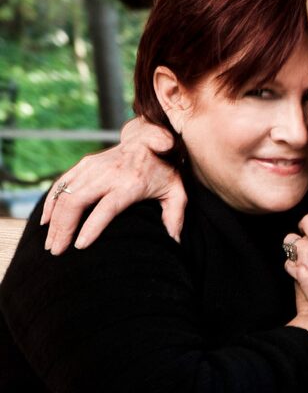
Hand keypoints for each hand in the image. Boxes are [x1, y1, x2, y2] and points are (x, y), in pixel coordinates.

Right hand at [41, 118, 186, 254]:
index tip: (80, 246)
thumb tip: (174, 242)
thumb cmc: (163, 171)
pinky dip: (51, 203)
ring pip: (66, 194)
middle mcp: (109, 173)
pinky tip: (46, 222)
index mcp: (131, 182)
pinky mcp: (84, 164)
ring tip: (51, 244)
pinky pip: (61, 184)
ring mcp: (93, 167)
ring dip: (55, 220)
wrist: (148, 140)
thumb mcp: (176, 191)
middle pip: (78, 201)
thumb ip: (175, 216)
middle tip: (57, 251)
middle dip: (64, 228)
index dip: (92, 226)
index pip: (107, 207)